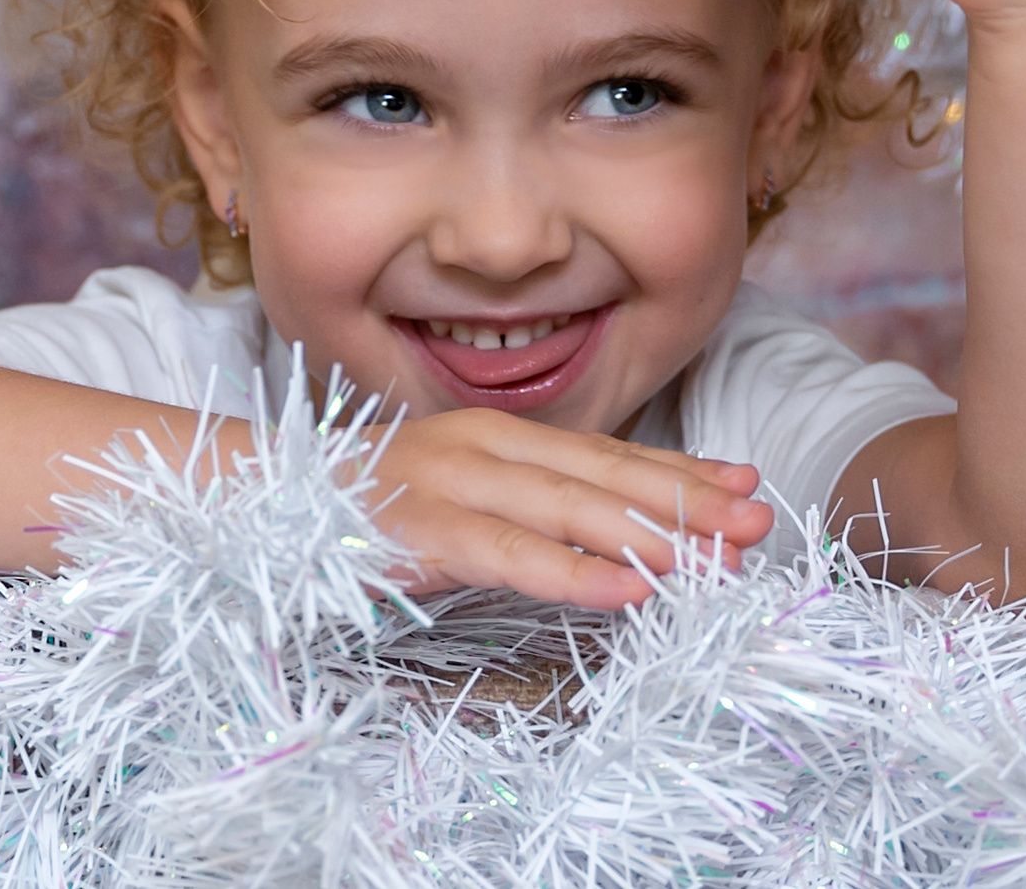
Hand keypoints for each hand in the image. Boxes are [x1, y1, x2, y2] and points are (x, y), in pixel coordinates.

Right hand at [357, 407, 773, 608]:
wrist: (268, 500)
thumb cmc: (376, 509)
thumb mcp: (467, 496)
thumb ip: (536, 509)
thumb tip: (623, 534)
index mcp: (502, 435)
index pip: (610, 453)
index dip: (681, 469)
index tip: (747, 483)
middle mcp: (487, 446)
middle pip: (605, 476)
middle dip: (688, 501)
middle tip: (757, 523)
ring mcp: (454, 482)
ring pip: (570, 510)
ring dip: (648, 535)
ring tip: (712, 559)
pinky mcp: (425, 529)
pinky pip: (512, 555)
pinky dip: (574, 573)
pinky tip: (627, 590)